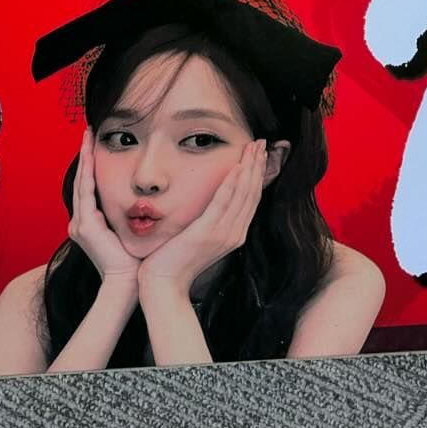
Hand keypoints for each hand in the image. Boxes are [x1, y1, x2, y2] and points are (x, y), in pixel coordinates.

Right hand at [67, 128, 139, 286]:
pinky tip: (90, 157)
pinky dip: (88, 173)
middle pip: (81, 180)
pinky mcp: (85, 227)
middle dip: (85, 154)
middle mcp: (79, 222)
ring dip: (85, 158)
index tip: (93, 142)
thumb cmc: (132, 261)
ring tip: (87, 137)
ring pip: (81, 182)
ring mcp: (79, 224)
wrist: (126, 284)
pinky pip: (86, 193)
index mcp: (88, 223)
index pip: (88, 186)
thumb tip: (143, 198)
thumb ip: (127, 214)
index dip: (89, 163)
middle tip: (87, 131)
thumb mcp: (127, 231)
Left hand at [137, 139, 266, 297]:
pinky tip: (237, 167)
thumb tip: (215, 199)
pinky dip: (232, 183)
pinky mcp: (207, 232)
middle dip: (257, 165)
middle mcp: (234, 233)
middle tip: (261, 142)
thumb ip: (212, 220)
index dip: (258, 174)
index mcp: (234, 234)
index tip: (259, 153)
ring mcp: (223, 233)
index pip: (252, 198)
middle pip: (252, 193)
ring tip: (253, 148)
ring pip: (242, 194)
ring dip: (249, 168)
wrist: (165, 284)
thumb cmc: (177, 259)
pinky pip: (223, 202)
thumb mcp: (202, 237)